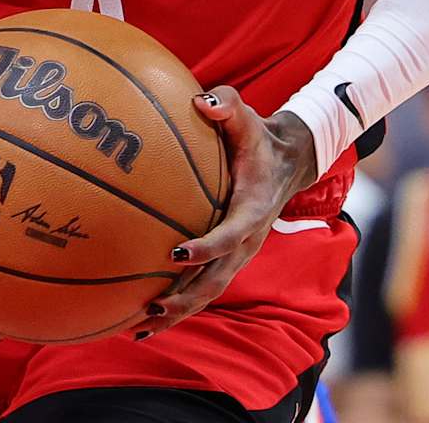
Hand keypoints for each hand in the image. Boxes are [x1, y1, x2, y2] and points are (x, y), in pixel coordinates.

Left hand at [136, 87, 317, 337]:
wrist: (287, 161)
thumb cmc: (257, 136)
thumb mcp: (248, 116)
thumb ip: (228, 105)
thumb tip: (202, 101)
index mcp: (254, 209)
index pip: (230, 235)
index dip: (206, 248)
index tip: (177, 254)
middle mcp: (249, 240)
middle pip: (217, 279)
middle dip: (186, 297)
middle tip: (152, 307)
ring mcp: (240, 254)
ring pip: (210, 292)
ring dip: (179, 312)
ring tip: (141, 328)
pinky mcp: (230, 259)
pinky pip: (204, 287)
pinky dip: (179, 305)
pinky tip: (143, 317)